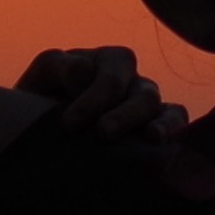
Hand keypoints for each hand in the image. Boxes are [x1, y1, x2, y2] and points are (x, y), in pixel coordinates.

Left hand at [19, 43, 189, 153]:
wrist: (40, 143)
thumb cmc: (37, 108)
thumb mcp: (39, 81)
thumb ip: (57, 68)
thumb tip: (85, 74)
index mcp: (104, 62)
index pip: (109, 75)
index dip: (91, 99)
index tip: (69, 125)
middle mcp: (131, 81)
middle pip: (141, 94)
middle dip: (123, 114)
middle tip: (103, 134)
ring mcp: (148, 107)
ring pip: (167, 110)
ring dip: (160, 124)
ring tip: (150, 139)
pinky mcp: (159, 132)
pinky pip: (178, 125)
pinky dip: (177, 134)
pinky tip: (165, 152)